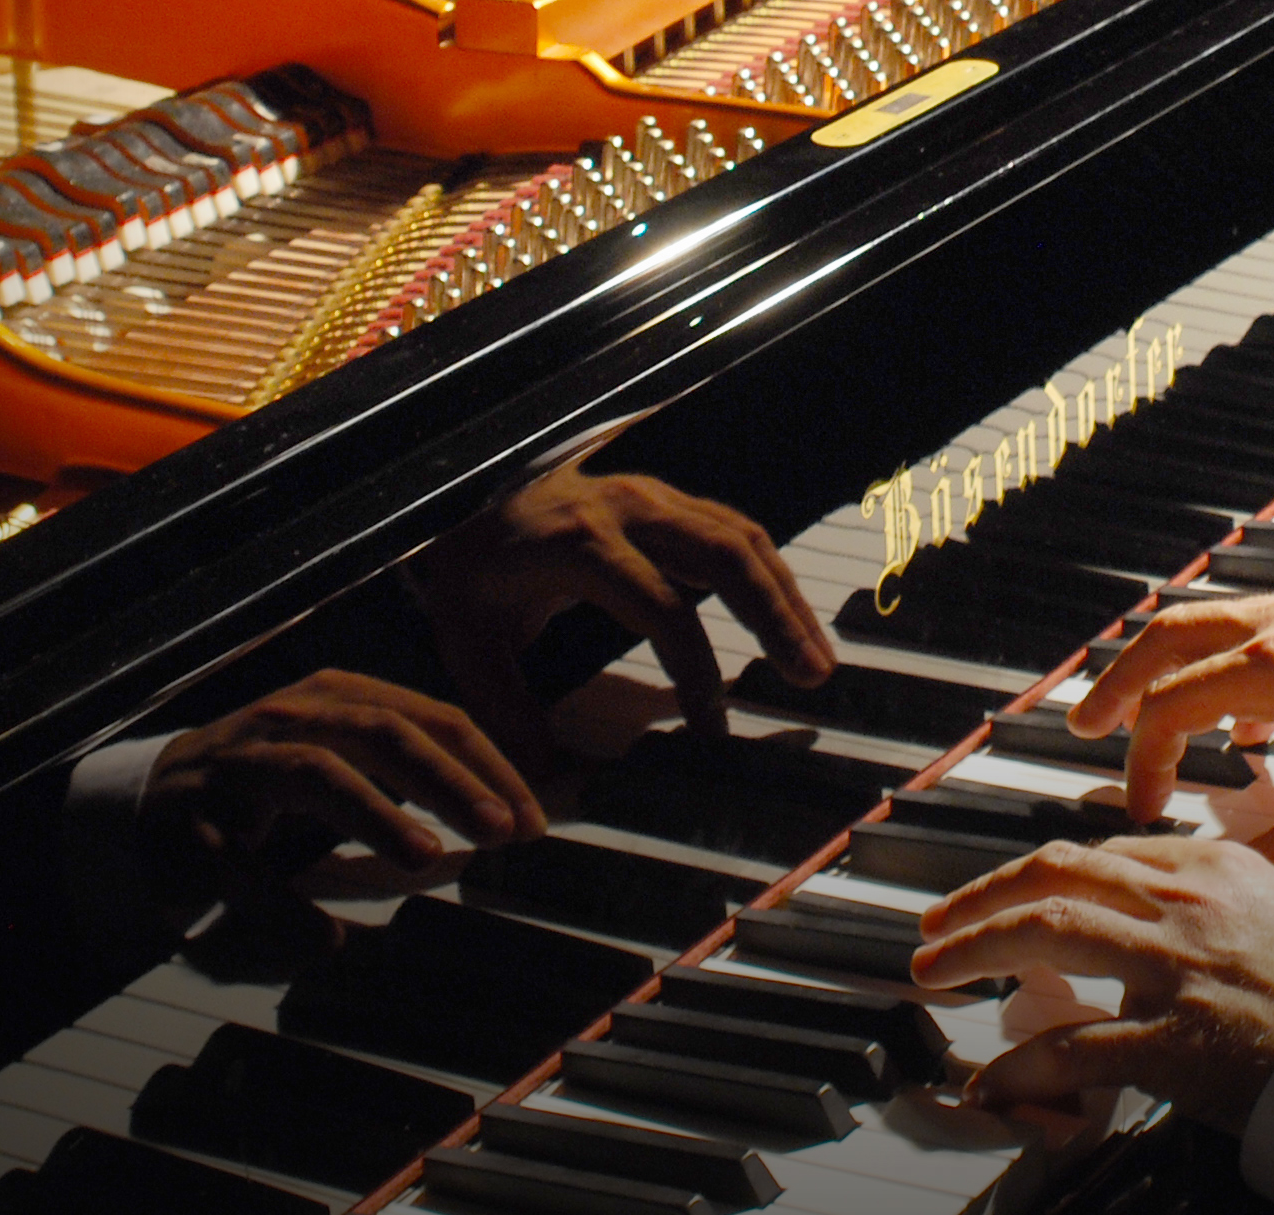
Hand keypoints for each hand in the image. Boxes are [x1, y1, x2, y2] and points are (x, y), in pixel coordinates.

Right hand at [142, 668, 544, 876]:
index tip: (531, 818)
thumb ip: (415, 772)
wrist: (146, 801)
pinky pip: (241, 865)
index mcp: (335, 696)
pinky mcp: (188, 826)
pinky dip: (284, 907)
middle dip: (447, 779)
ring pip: (315, 775)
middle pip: (381, 732)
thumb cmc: (267, 779)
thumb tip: (508, 809)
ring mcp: (236, 767)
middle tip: (499, 828)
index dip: (486, 765)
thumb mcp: (344, 755)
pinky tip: (324, 942)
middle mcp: (288, 718)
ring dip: (376, 815)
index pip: (429, 716)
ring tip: (426, 856)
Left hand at [410, 466, 835, 765]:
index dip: (695, 672)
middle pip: (724, 553)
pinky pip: (731, 527)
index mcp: (579, 544)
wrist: (458, 503)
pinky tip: (786, 617)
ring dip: (785, 595)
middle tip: (812, 675)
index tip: (711, 730)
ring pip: (740, 534)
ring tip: (815, 657)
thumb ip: (509, 713)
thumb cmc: (467, 574)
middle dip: (775, 615)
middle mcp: (626, 507)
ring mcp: (651, 494)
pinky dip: (767, 572)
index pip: (662, 609)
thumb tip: (553, 780)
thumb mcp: (468, 645)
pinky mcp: (664, 497)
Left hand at [912, 832, 1273, 1127]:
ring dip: (974, 950)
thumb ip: (1240, 905)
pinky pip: (1069, 1049)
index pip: (1103, 853)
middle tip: (939, 922)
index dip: (1040, 870)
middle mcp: (1183, 905)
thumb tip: (1206, 917)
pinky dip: (1018, 1068)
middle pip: (1053, 877)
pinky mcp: (1168, 1043)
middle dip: (982, 896)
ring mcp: (1171, 970)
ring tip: (934, 970)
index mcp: (1216, 867)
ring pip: (1043, 934)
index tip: (1012, 888)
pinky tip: (989, 1084)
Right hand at [1075, 592, 1273, 880]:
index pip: (1171, 707)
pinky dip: (1216, 663)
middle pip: (1165, 638)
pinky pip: (1246, 626)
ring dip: (1159, 666)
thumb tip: (1226, 879)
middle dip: (1115, 683)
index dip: (1144, 764)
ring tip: (1133, 714)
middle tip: (1081, 728)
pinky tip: (1236, 723)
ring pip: (1202, 623)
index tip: (1148, 813)